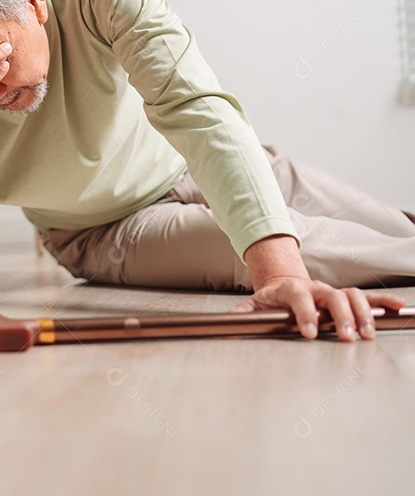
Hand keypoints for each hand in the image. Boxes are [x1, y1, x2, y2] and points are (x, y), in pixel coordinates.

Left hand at [229, 276, 407, 340]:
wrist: (282, 283)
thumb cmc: (270, 299)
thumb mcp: (251, 306)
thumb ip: (239, 317)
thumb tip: (221, 329)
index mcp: (290, 290)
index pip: (299, 298)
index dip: (305, 314)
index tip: (309, 332)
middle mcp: (314, 288)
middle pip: (332, 296)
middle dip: (340, 315)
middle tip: (345, 336)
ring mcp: (331, 292)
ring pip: (352, 296)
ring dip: (363, 313)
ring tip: (367, 334)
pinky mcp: (345, 297)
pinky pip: (368, 297)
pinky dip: (384, 302)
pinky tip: (397, 309)